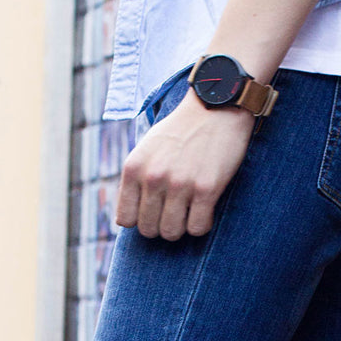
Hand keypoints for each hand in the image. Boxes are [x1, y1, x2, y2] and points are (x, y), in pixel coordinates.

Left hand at [115, 91, 255, 239]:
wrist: (215, 107)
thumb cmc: (180, 132)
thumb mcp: (147, 150)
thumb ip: (136, 180)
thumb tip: (129, 220)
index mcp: (134, 168)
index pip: (125, 219)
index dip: (140, 219)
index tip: (154, 210)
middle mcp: (153, 177)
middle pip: (149, 230)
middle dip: (161, 225)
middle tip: (175, 211)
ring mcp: (180, 184)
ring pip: (172, 232)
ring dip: (182, 227)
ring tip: (190, 210)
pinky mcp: (206, 189)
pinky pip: (198, 228)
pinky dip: (202, 224)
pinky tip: (205, 209)